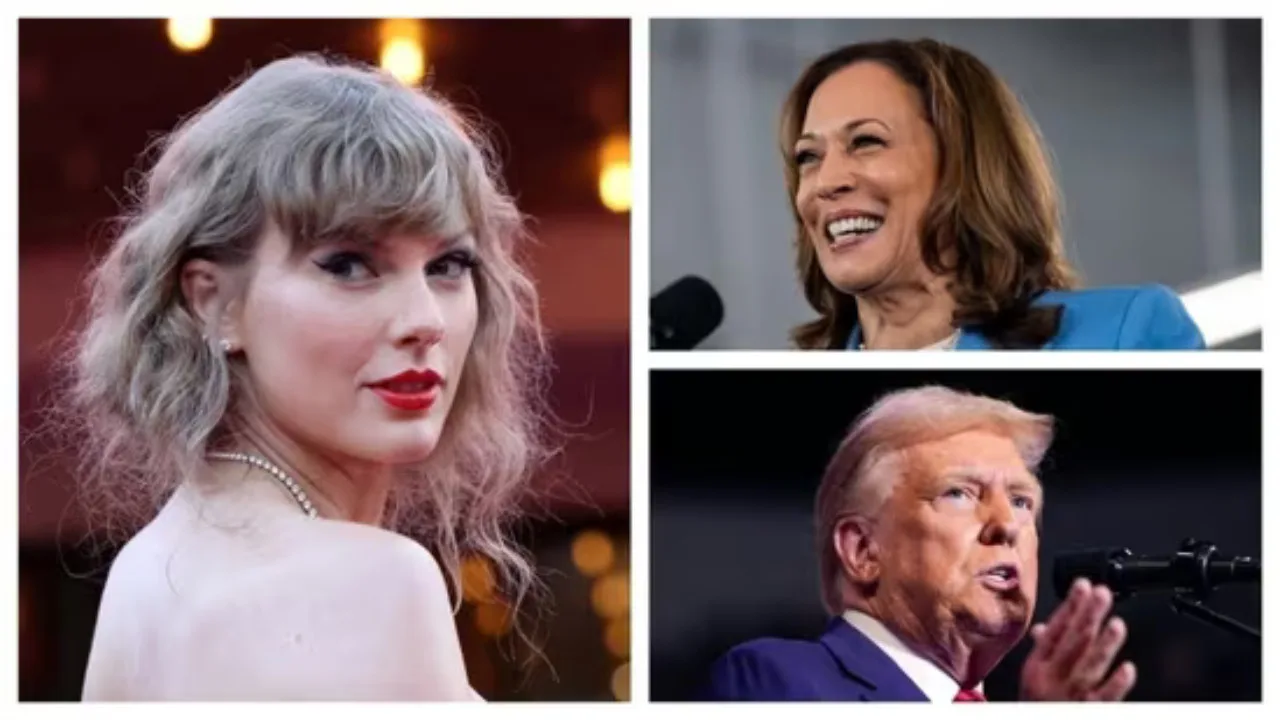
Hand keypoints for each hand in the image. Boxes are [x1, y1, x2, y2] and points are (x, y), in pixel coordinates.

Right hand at [1020, 578, 1136, 700]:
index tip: (1083, 586)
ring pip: (1088, 667)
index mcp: (1036, 667)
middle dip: (1088, 616)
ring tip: (1116, 624)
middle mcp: (1051, 680)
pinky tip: (1127, 669)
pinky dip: (1115, 684)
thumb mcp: (1031, 677)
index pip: (1054, 630)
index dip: (1070, 607)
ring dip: (1104, 645)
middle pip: (1072, 643)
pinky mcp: (1085, 712)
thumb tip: (1047, 625)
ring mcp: (1069, 697)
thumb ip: (1043, 650)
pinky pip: (1102, 699)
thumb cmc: (1035, 705)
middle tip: (1103, 594)